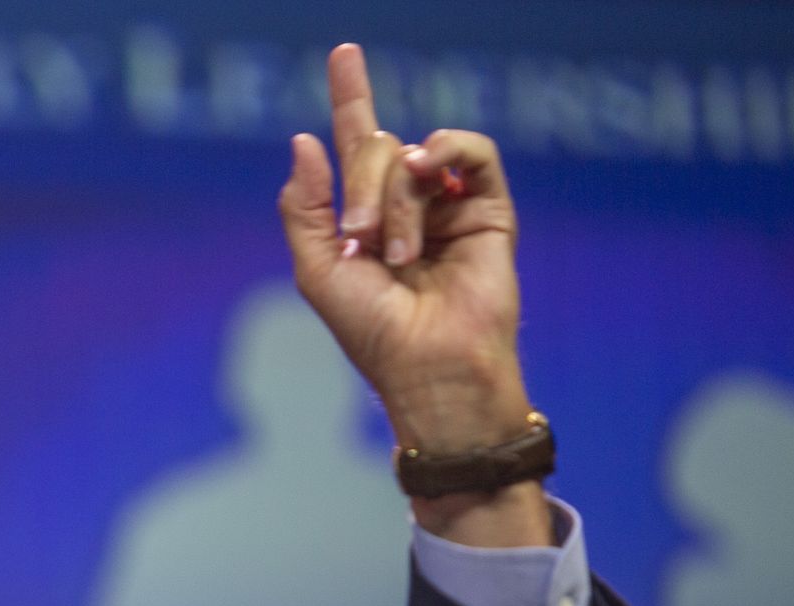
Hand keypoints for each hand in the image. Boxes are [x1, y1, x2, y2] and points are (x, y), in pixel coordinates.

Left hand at [280, 43, 550, 545]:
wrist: (428, 366)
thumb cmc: (370, 331)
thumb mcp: (317, 268)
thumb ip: (304, 205)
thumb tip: (304, 139)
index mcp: (366, 216)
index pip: (357, 143)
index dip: (351, 97)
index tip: (344, 52)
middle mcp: (407, 204)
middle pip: (374, 148)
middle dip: (361, 190)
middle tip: (365, 244)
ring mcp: (449, 204)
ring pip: (413, 153)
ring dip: (396, 198)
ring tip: (399, 251)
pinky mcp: (489, 209)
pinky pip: (469, 150)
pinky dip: (443, 154)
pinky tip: (428, 176)